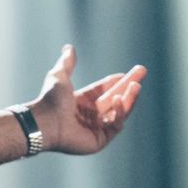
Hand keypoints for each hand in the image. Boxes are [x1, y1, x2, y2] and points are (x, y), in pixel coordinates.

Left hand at [30, 45, 145, 154]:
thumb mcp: (59, 75)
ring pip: (119, 112)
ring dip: (129, 99)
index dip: (117, 81)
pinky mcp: (99, 140)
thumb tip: (69, 47)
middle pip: (115, 99)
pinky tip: (119, 100)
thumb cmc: (50, 99)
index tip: (130, 73)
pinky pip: (116, 126)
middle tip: (142, 73)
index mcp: (81, 102)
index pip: (104, 90)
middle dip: (129, 87)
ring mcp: (95, 128)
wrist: (45, 121)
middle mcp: (89, 115)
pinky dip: (120, 113)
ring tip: (136, 86)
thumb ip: (67, 63)